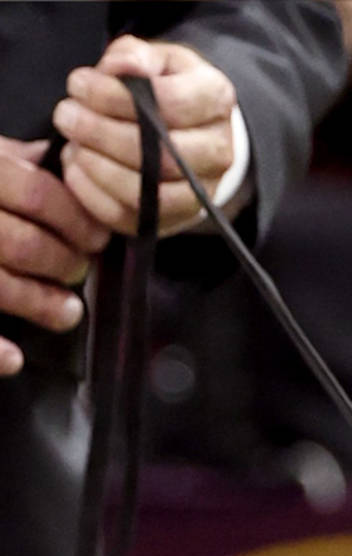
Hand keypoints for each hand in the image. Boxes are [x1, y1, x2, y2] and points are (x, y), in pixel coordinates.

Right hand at [0, 137, 107, 375]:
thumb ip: (5, 155)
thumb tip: (52, 156)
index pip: (36, 193)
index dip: (75, 218)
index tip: (97, 235)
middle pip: (23, 243)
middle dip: (63, 263)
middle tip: (79, 271)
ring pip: (1, 284)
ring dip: (40, 304)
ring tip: (68, 313)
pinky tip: (14, 359)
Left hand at [53, 35, 237, 239]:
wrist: (188, 129)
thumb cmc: (166, 86)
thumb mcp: (154, 58)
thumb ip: (135, 57)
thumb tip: (118, 69)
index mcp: (216, 99)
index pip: (170, 104)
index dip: (117, 97)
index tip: (77, 84)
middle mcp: (219, 152)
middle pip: (163, 155)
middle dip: (103, 135)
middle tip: (66, 116)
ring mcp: (202, 193)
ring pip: (152, 195)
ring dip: (101, 171)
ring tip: (71, 146)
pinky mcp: (177, 221)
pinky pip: (136, 221)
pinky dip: (98, 200)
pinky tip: (76, 173)